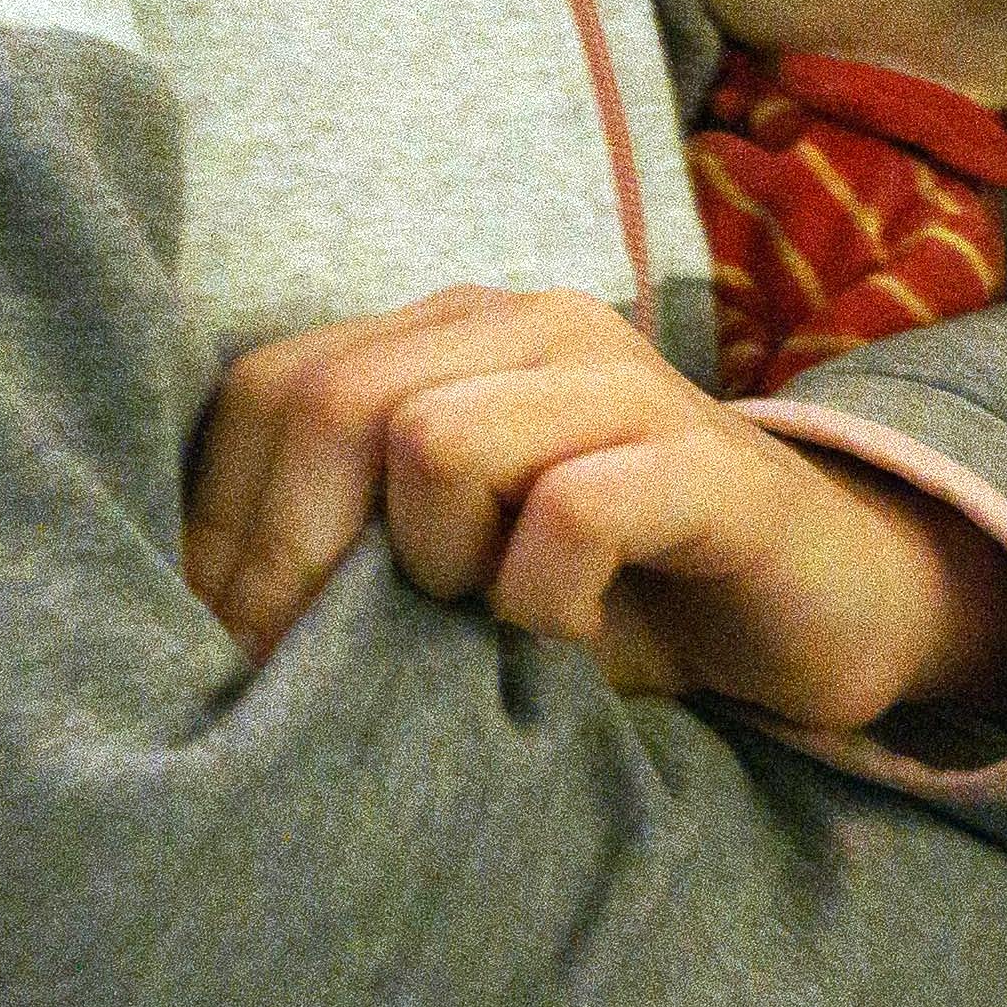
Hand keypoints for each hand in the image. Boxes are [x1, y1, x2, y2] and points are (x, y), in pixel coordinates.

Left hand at [184, 287, 1006, 734]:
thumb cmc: (608, 598)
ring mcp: (624, 382)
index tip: (232, 655)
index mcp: (446, 338)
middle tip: (320, 679)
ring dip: (432, 571)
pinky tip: (566, 639)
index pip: (268, 390)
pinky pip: (573, 508)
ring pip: (435, 440)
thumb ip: (339, 553)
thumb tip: (183, 631)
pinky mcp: (711, 464)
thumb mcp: (449, 570)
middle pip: (332, 401)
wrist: (823, 610)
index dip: (221, 531)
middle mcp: (527, 327)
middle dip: (293, 564)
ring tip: (478, 630)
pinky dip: (541, 598)